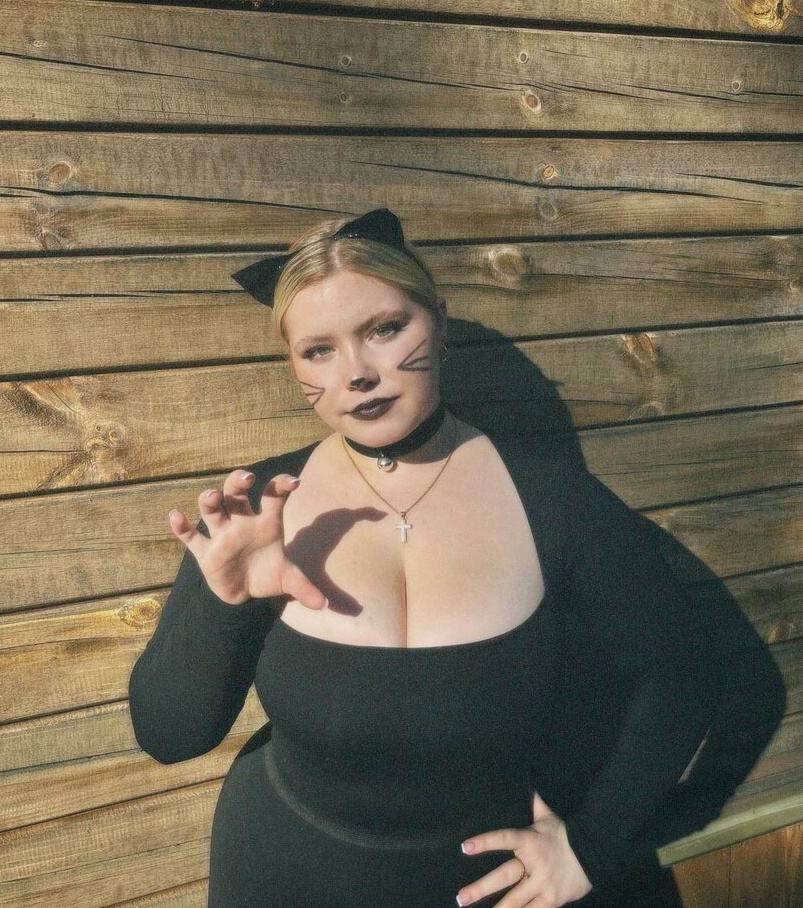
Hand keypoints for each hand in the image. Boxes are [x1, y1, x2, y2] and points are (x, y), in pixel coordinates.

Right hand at [169, 470, 327, 609]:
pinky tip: (175, 516)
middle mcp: (242, 522)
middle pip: (237, 493)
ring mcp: (222, 535)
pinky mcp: (205, 552)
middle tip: (248, 478)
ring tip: (213, 497)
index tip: (294, 482)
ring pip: (213, 510)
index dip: (281, 485)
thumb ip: (305, 588)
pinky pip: (190, 537)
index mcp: (266, 522)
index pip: (273, 496)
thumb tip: (324, 605)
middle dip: (239, 482)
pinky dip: (181, 527)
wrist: (244, 596)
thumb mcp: (288, 581)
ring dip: (210, 501)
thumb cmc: (267, 575)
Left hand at [456, 793, 591, 907]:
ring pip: (516, 899)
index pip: (503, 839)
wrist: (593, 853)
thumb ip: (533, 802)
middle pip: (504, 877)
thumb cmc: (564, 833)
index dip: (484, 842)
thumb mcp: (547, 815)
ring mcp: (543, 883)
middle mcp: (534, 863)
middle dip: (481, 888)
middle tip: (461, 897)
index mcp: (530, 840)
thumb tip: (526, 781)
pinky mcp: (552, 899)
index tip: (465, 847)